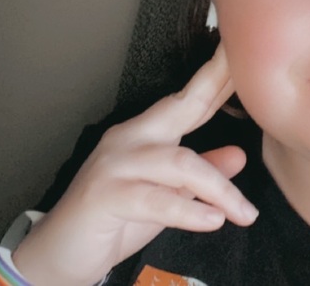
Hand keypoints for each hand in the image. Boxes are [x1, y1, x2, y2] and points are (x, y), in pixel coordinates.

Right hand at [12, 45, 256, 285]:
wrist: (60, 252)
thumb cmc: (115, 218)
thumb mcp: (168, 196)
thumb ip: (200, 173)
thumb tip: (239, 155)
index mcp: (146, 133)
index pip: (189, 101)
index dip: (217, 79)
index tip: (244, 57)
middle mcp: (130, 138)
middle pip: (181, 106)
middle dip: (215, 85)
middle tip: (250, 74)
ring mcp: (116, 163)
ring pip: (179, 162)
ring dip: (218, 190)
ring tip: (246, 213)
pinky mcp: (105, 195)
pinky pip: (156, 200)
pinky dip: (188, 211)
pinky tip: (214, 220)